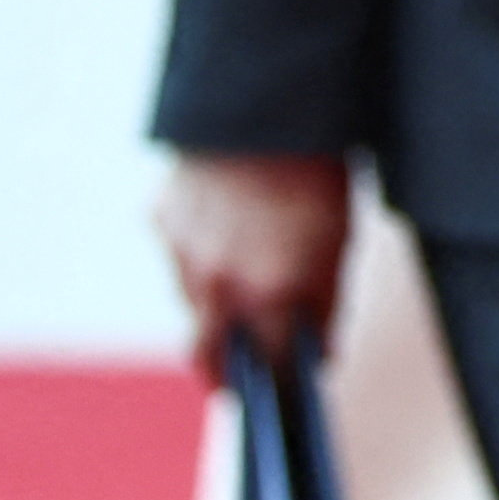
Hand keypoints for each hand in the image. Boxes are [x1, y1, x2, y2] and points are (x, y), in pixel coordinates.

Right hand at [154, 151, 352, 380]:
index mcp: (267, 293)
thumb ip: (321, 305)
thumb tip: (317, 356)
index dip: (276, 389)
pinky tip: (229, 222)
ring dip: (218, 297)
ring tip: (253, 268)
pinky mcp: (159, 218)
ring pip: (194, 298)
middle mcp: (214, 284)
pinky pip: (180, 251)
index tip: (284, 400)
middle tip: (247, 373)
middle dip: (226, 370)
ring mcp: (179, 251)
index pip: (263, 372)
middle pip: (208, 354)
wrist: (267, 99)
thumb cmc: (319, 169)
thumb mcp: (338, 241)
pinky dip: (200, 249)